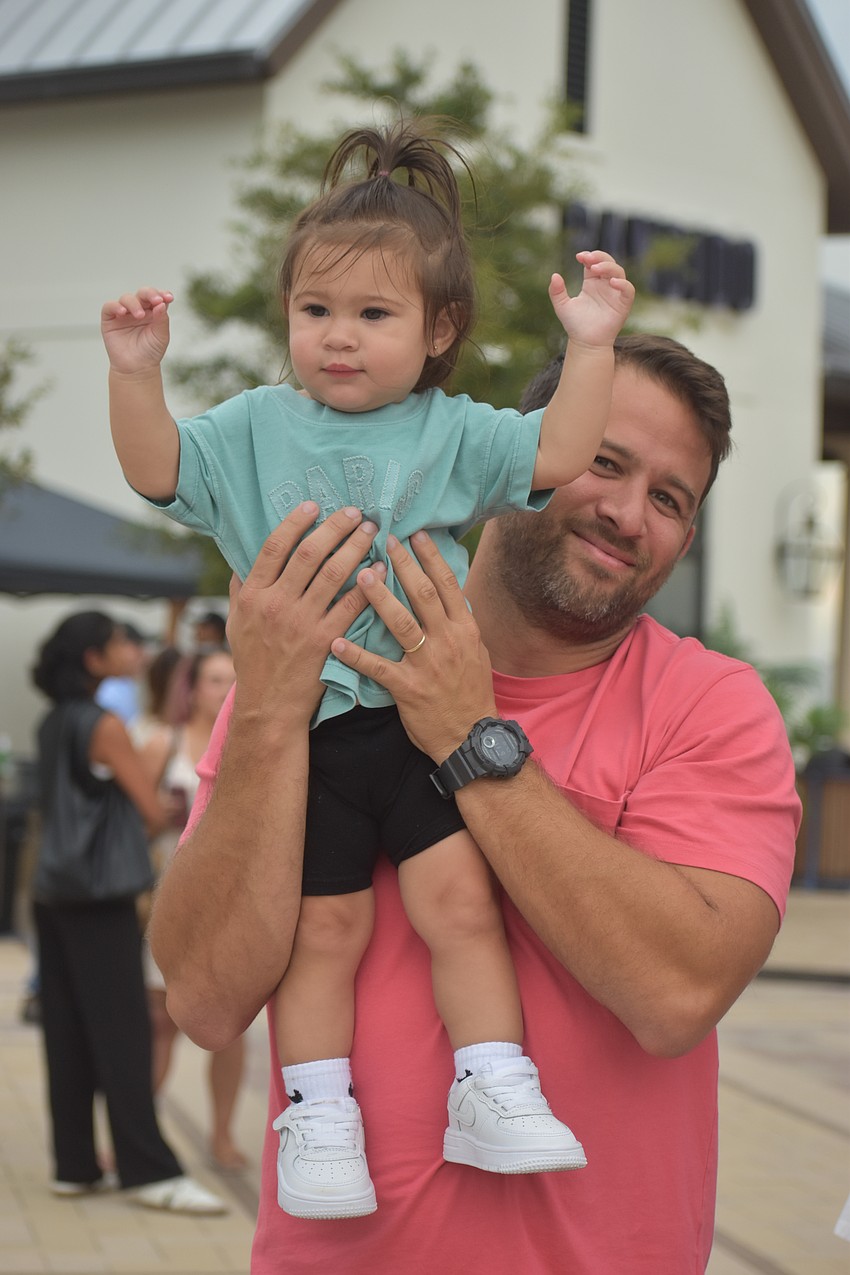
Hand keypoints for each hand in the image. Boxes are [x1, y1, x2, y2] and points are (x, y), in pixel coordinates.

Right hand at [101, 287, 174, 374]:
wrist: (137, 368)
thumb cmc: (150, 352)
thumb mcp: (161, 336)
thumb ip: (162, 319)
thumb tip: (161, 303)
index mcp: (153, 312)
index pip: (157, 297)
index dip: (162, 294)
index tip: (169, 297)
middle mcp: (138, 309)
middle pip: (143, 293)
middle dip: (150, 294)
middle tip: (156, 300)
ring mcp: (124, 313)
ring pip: (127, 298)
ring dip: (134, 304)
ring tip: (140, 316)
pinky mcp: (110, 319)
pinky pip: (109, 307)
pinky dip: (115, 306)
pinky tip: (123, 312)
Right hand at [227, 503, 381, 723]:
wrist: (268, 705)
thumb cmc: (253, 662)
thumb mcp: (236, 623)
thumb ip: (241, 589)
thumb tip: (244, 558)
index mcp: (253, 595)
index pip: (274, 547)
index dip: (296, 521)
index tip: (314, 506)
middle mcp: (276, 604)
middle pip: (309, 554)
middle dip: (335, 528)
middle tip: (355, 513)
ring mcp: (302, 623)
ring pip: (333, 574)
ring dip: (355, 548)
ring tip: (371, 531)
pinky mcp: (326, 641)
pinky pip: (351, 605)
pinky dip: (368, 584)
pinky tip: (380, 569)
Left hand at [330, 531, 497, 761]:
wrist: (471, 736)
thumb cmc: (470, 693)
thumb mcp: (475, 653)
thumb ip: (459, 625)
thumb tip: (448, 595)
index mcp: (465, 630)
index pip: (448, 585)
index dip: (431, 558)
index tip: (415, 535)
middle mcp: (448, 641)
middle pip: (424, 595)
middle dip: (404, 565)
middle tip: (383, 541)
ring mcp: (427, 664)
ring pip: (402, 623)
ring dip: (379, 598)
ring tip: (359, 575)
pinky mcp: (408, 688)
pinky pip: (378, 667)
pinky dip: (356, 655)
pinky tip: (337, 642)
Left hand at [548, 250, 633, 348]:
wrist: (585, 344)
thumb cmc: (575, 325)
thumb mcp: (562, 306)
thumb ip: (556, 292)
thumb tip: (554, 275)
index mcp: (591, 283)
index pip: (593, 263)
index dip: (589, 256)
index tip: (579, 257)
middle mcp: (605, 286)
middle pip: (608, 263)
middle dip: (600, 257)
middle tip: (588, 259)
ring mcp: (615, 294)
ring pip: (619, 272)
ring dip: (609, 267)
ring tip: (595, 269)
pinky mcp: (623, 304)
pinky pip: (628, 290)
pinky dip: (623, 284)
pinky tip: (612, 282)